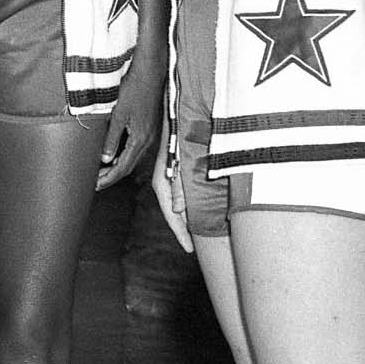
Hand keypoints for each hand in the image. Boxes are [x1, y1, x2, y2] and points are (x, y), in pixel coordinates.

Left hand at [97, 50, 165, 188]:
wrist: (150, 71)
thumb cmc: (134, 88)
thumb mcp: (118, 114)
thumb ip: (111, 138)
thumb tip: (105, 159)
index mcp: (140, 139)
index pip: (122, 167)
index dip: (108, 179)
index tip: (96, 186)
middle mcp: (148, 140)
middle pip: (128, 166)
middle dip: (112, 177)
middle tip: (95, 182)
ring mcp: (150, 134)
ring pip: (133, 158)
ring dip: (118, 167)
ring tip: (101, 171)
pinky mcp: (149, 127)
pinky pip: (136, 149)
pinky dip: (124, 156)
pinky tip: (114, 154)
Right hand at [149, 126, 192, 252]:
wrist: (177, 115)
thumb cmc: (178, 137)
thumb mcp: (179, 165)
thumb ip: (179, 188)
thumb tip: (178, 211)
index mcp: (162, 183)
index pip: (171, 215)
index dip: (180, 233)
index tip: (189, 248)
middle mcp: (167, 182)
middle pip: (175, 212)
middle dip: (185, 229)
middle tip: (196, 245)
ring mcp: (174, 177)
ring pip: (181, 203)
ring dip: (190, 217)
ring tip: (201, 231)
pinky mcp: (181, 171)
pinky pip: (186, 193)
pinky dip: (193, 204)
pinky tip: (202, 207)